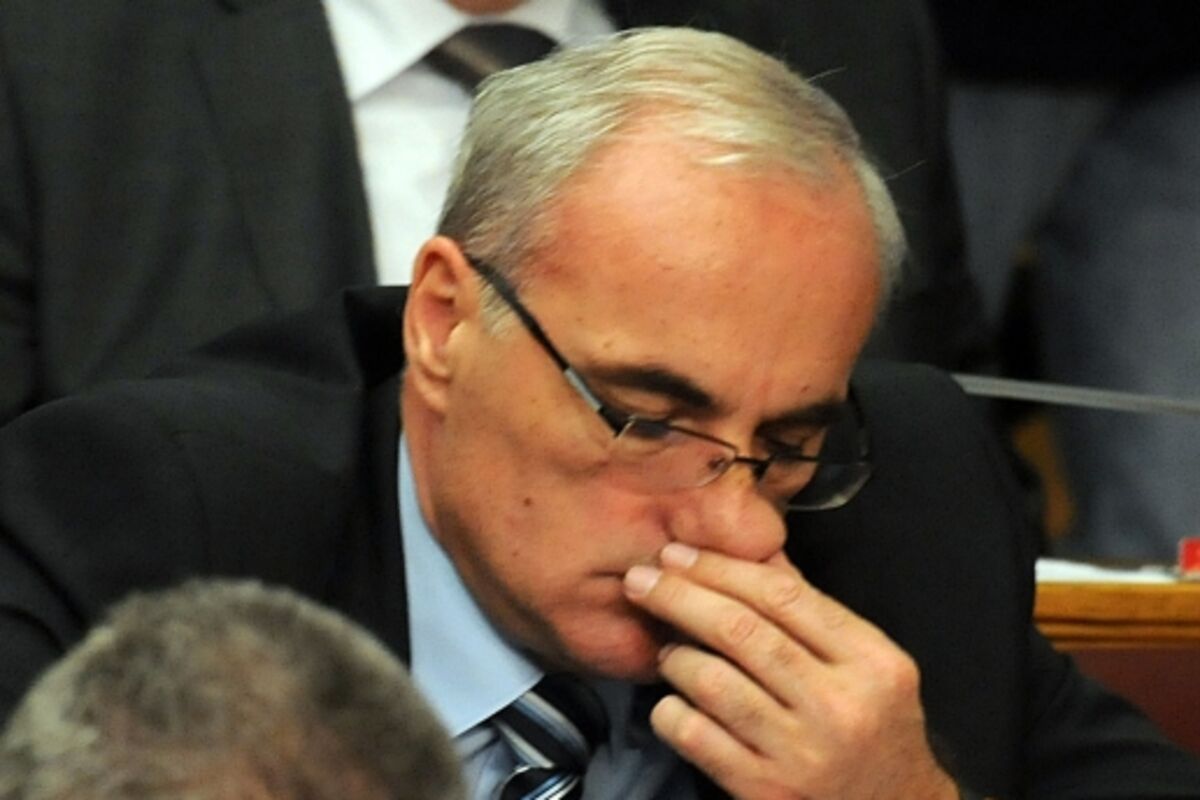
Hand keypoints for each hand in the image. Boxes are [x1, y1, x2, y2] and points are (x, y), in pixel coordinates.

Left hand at [623, 544, 958, 799]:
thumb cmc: (875, 728)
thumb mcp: (868, 665)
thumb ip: (812, 611)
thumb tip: (752, 550)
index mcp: (870, 661)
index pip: (782, 596)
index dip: (720, 568)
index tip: (678, 553)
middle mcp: (839, 705)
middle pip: (741, 631)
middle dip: (680, 597)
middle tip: (641, 579)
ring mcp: (801, 753)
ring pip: (713, 682)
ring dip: (676, 656)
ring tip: (666, 648)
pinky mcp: (765, 792)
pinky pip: (697, 737)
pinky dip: (671, 711)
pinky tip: (670, 702)